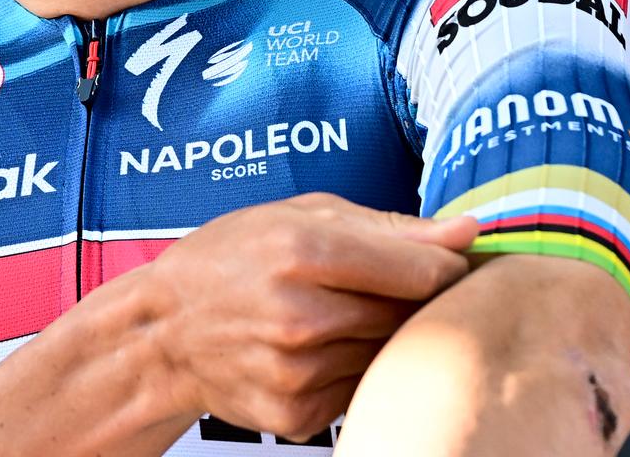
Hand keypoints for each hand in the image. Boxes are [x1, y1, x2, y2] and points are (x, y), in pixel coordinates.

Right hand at [137, 192, 479, 441]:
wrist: (162, 332)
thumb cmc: (231, 259)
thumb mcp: (302, 215)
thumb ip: (392, 226)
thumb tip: (467, 231)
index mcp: (306, 252)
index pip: (423, 271)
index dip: (445, 267)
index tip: (443, 263)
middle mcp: (302, 317)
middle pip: (410, 315)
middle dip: (411, 299)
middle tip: (381, 285)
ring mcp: (299, 373)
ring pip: (388, 354)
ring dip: (381, 335)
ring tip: (341, 313)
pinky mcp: (296, 415)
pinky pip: (359, 390)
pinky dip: (352, 369)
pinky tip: (319, 349)